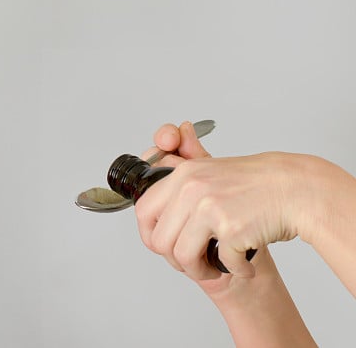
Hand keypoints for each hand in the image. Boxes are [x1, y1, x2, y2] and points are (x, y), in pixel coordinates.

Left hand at [134, 122, 300, 282]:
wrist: (295, 188)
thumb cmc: (256, 183)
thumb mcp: (210, 169)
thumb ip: (181, 177)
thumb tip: (154, 180)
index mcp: (183, 175)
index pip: (144, 211)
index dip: (150, 235)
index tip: (163, 246)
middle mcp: (191, 188)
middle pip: (159, 240)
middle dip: (175, 260)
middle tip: (195, 262)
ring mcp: (210, 207)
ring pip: (183, 256)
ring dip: (200, 271)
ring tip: (216, 267)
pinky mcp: (231, 227)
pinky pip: (222, 263)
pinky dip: (235, 270)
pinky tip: (244, 264)